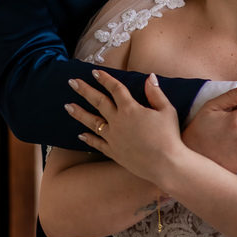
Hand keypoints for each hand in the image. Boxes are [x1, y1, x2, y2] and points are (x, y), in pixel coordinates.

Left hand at [64, 70, 186, 182]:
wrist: (166, 164)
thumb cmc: (170, 136)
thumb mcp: (166, 110)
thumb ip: (155, 93)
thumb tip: (149, 77)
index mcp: (130, 108)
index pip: (115, 89)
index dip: (105, 78)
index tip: (95, 72)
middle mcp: (118, 121)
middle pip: (98, 102)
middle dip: (84, 90)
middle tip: (72, 82)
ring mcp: (113, 137)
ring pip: (92, 122)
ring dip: (79, 113)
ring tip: (67, 106)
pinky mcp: (113, 152)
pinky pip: (97, 143)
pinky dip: (88, 138)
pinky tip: (80, 134)